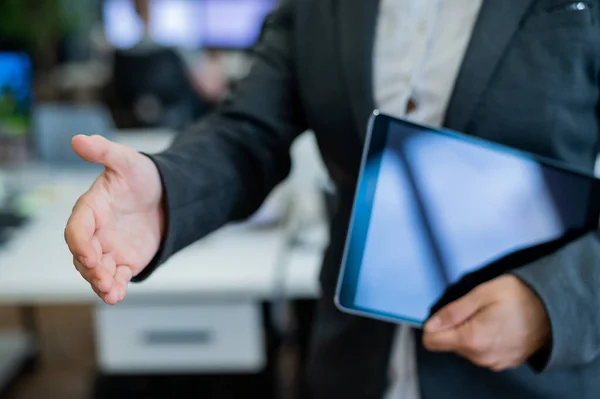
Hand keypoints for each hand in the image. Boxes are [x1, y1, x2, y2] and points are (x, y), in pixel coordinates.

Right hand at [64, 135, 164, 304]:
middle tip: (101, 276)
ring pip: (97, 270)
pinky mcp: (124, 261)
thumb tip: (78, 139)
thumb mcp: (127, 160)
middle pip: (83, 254)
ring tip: (109, 290)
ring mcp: (108, 248)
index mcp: (91, 208)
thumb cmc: (141, 176)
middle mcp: (95, 232)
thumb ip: (104, 152)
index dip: (80, 241)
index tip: (89, 252)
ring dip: (100, 281)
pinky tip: (117, 296)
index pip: (77, 227)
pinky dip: (114, 288)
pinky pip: (116, 278)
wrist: (165, 195)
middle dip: (90, 267)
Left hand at [423, 275, 549, 370]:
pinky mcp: (503, 363)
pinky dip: (483, 340)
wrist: (554, 309)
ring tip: (489, 316)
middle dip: (455, 326)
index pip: (431, 341)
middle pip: (448, 344)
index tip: (446, 314)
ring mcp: (493, 362)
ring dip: (469, 333)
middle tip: (475, 310)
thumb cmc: (519, 296)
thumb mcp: (481, 294)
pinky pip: (480, 353)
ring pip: (464, 348)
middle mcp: (481, 356)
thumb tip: (429, 324)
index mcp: (473, 339)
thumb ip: (452, 312)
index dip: (433, 325)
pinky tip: (497, 326)